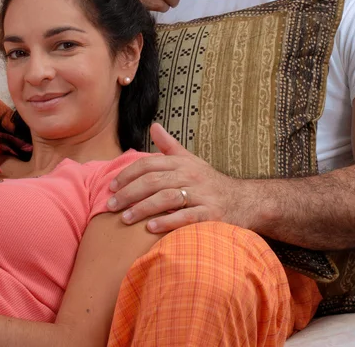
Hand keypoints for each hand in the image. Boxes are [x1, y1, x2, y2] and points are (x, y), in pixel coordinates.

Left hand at [107, 124, 244, 232]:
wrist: (243, 201)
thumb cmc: (209, 182)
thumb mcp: (190, 160)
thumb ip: (170, 146)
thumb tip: (153, 126)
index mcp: (182, 163)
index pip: (149, 164)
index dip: (128, 174)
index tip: (111, 187)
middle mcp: (191, 176)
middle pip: (154, 181)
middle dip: (129, 193)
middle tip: (110, 205)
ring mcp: (201, 195)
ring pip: (167, 198)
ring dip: (143, 208)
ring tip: (125, 218)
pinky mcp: (211, 214)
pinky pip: (186, 217)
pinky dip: (167, 222)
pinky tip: (150, 229)